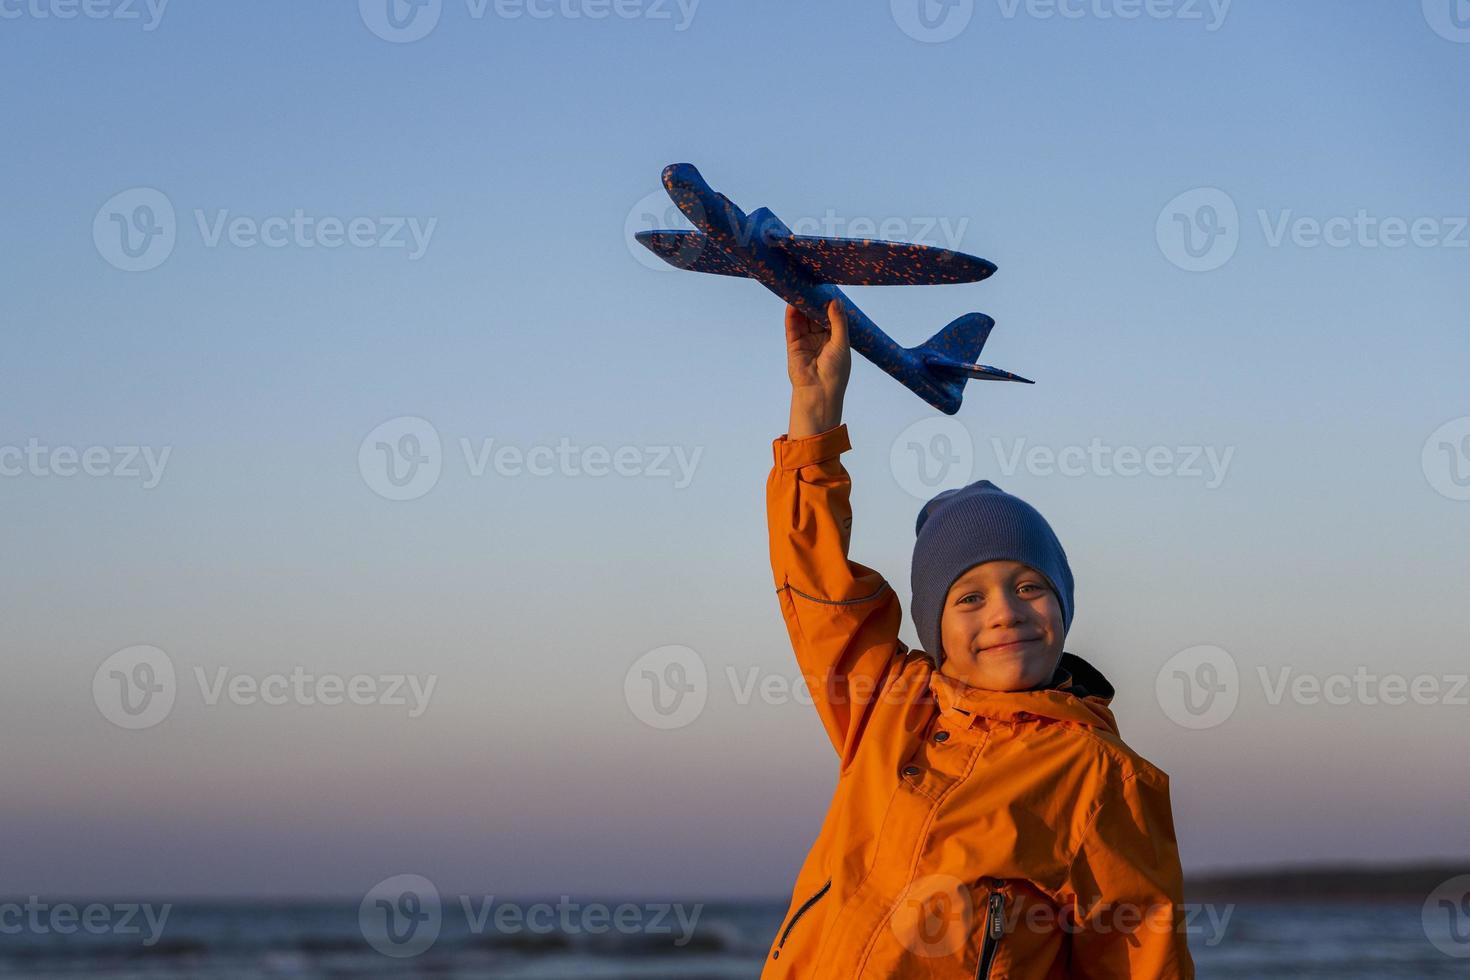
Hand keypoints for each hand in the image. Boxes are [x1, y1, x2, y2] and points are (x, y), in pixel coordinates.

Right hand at [786, 300, 849, 437]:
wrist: (819, 392)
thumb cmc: (836, 371)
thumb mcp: (841, 343)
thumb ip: (838, 321)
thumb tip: (835, 300)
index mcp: (836, 338)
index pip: (831, 315)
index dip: (829, 303)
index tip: (827, 287)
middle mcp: (821, 337)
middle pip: (816, 314)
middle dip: (814, 300)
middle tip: (812, 283)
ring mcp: (806, 340)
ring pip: (803, 318)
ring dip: (801, 304)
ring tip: (800, 288)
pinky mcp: (794, 344)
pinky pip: (792, 326)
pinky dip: (791, 314)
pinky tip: (792, 302)